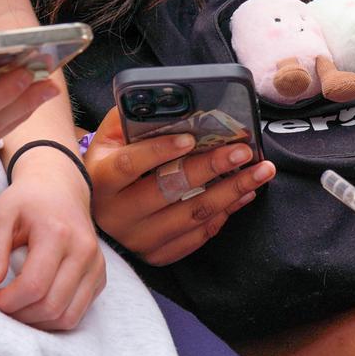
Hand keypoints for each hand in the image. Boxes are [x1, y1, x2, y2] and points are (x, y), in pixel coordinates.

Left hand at [0, 150, 104, 330]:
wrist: (61, 188)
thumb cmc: (27, 201)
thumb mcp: (0, 215)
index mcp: (58, 234)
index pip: (34, 286)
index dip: (6, 302)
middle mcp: (84, 251)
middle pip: (51, 306)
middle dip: (19, 315)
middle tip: (0, 304)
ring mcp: (96, 265)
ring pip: (67, 317)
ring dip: (36, 322)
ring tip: (16, 306)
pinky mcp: (100, 276)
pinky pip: (77, 313)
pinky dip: (53, 318)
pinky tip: (35, 303)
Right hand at [85, 107, 275, 265]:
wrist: (95, 213)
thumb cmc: (109, 165)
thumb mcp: (108, 139)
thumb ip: (131, 118)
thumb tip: (166, 100)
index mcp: (102, 178)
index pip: (130, 164)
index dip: (161, 151)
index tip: (192, 138)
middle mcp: (117, 213)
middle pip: (170, 191)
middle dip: (212, 168)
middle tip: (244, 151)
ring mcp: (137, 238)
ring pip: (191, 216)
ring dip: (231, 192)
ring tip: (259, 172)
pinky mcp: (156, 255)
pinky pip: (196, 237)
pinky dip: (225, 215)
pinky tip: (243, 195)